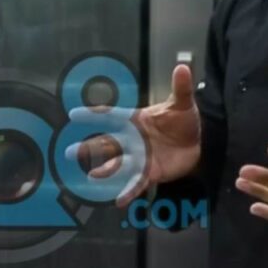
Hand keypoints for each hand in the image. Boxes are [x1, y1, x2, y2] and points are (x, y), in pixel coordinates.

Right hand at [64, 63, 201, 205]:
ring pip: (118, 164)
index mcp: (135, 120)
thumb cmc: (184, 120)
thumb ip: (181, 87)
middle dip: (89, 148)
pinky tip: (119, 201)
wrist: (198, 143)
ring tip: (92, 175)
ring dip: (105, 170)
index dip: (94, 115)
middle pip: (107, 144)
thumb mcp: (183, 103)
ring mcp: (140, 158)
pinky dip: (128, 191)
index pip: (112, 116)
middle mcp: (132, 140)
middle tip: (69, 152)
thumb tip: (183, 66)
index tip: (74, 114)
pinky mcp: (150, 173)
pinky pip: (137, 182)